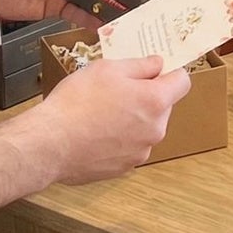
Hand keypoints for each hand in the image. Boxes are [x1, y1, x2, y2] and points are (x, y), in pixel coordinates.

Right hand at [33, 56, 190, 184]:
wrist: (49, 144)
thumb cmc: (77, 102)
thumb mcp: (108, 68)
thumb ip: (141, 65)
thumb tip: (158, 64)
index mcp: (155, 101)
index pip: (183, 82)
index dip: (170, 72)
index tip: (154, 70)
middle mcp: (155, 130)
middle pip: (163, 106)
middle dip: (146, 96)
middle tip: (116, 89)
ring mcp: (140, 152)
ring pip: (145, 127)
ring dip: (132, 119)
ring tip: (101, 112)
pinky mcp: (123, 168)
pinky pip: (129, 146)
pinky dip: (119, 139)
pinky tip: (95, 132)